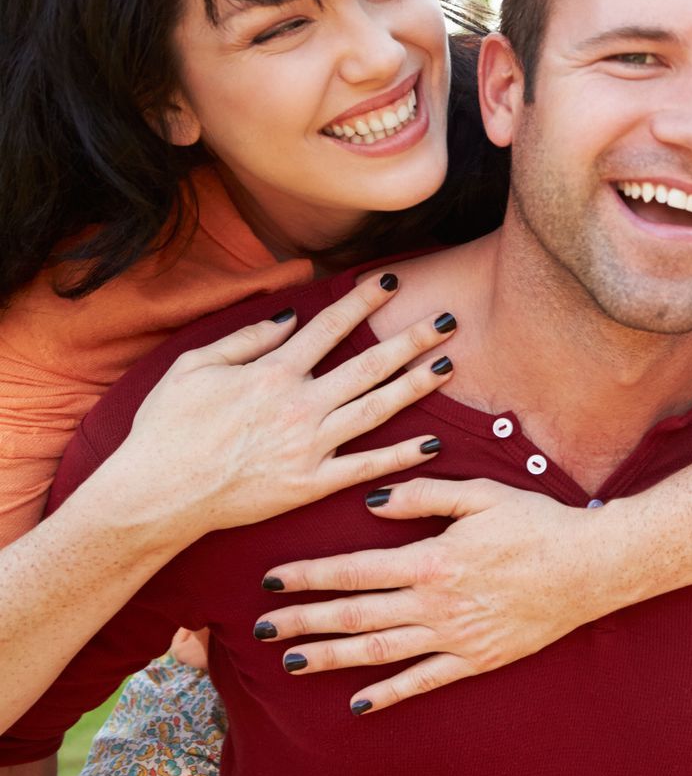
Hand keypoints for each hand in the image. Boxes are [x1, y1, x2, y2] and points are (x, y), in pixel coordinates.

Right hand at [82, 271, 457, 550]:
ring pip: (377, 409)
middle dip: (412, 339)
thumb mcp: (193, 368)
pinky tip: (433, 443)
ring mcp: (310, 446)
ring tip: (449, 365)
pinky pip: (366, 467)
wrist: (156, 495)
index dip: (363, 301)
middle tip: (449, 319)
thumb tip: (288, 318)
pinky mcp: (311, 484)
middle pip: (369, 365)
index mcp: (272, 373)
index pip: (329, 327)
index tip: (393, 280)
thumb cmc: (166, 429)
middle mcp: (300, 406)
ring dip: (417, 386)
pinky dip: (401, 456)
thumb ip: (244, 339)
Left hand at [253, 478, 606, 714]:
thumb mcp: (481, 494)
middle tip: (260, 627)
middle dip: (303, 621)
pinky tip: (358, 703)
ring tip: (291, 662)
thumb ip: (423, 495)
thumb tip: (372, 503)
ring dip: (331, 657)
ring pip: (379, 652)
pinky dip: (389, 694)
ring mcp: (455, 636)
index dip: (310, 576)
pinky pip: (424, 681)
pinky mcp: (477, 659)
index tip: (272, 579)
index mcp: (431, 560)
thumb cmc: (536, 523)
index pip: (354, 570)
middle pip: (355, 615)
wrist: (590, 567)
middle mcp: (435, 604)